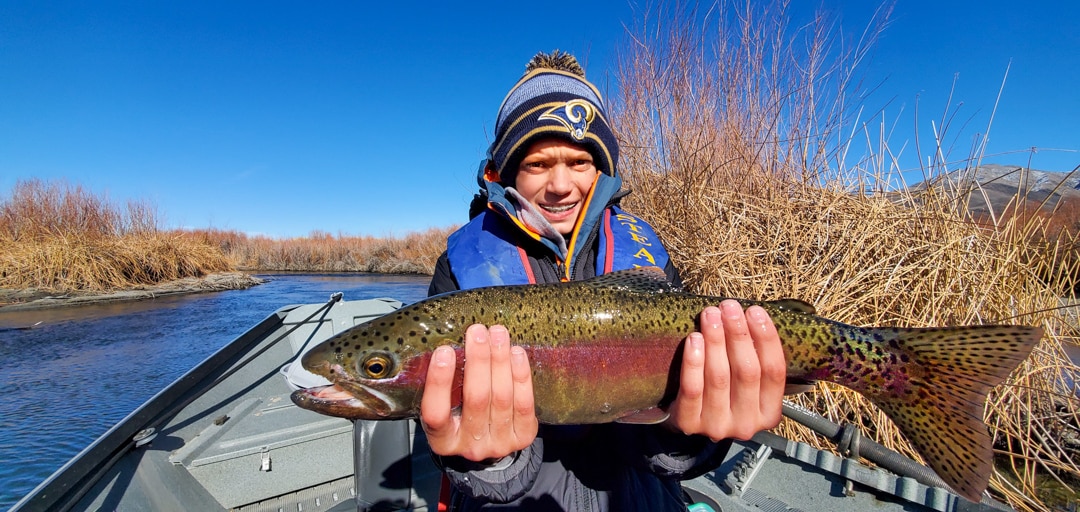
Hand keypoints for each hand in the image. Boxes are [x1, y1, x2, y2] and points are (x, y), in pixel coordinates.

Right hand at [420, 324, 538, 461]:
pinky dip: (521, 375)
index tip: (444, 351)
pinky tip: (516, 353)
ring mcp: (499, 443)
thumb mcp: (445, 407)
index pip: (436, 413)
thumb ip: (446, 385)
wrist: (489, 440)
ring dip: (500, 360)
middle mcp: (471, 446)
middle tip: (477, 332)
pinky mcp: (523, 436)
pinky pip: (524, 402)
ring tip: (498, 334)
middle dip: (478, 360)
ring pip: (502, 396)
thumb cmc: (461, 416)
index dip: (439, 382)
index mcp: (442, 440)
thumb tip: (454, 342)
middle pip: (476, 398)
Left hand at [664, 300, 785, 440]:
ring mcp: (718, 426)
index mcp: (769, 413)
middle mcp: (747, 424)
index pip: (774, 372)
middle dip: (738, 334)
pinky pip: (692, 388)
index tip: (755, 311)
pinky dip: (693, 361)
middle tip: (729, 307)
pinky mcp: (689, 423)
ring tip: (710, 315)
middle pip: (747, 372)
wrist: (689, 421)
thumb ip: (754, 359)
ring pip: (719, 377)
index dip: (766, 339)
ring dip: (715, 341)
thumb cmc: (724, 393)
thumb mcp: (747, 385)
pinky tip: (694, 339)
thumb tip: (751, 315)